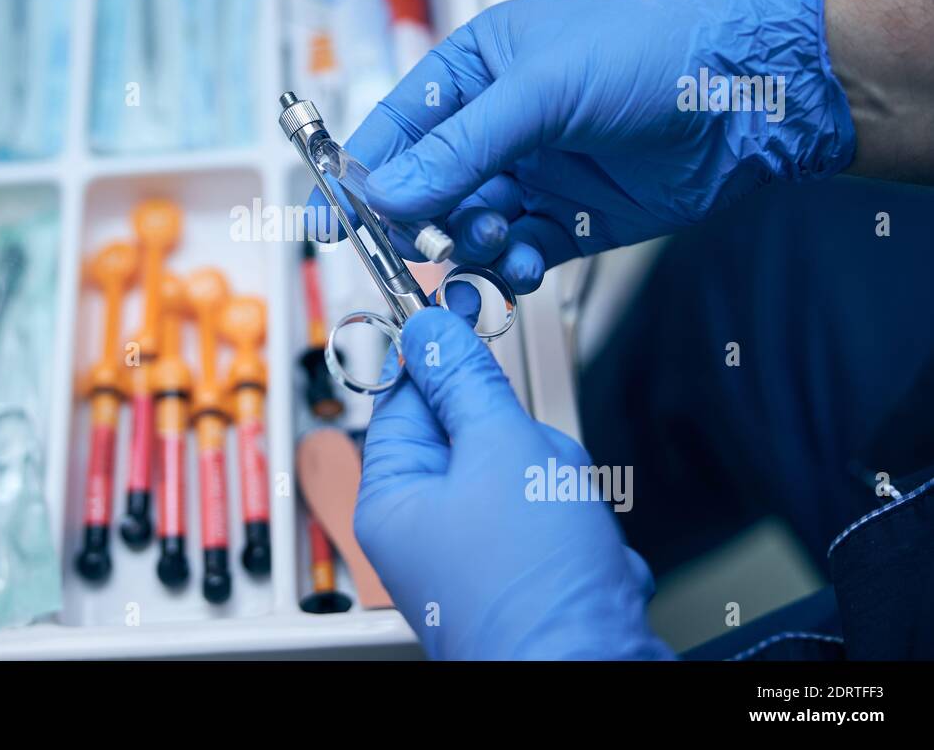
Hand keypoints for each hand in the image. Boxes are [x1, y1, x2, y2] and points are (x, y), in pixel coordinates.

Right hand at [310, 0, 854, 291]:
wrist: (751, 99)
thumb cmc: (652, 55)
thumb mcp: (541, 91)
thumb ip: (458, 148)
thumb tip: (384, 195)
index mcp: (475, 69)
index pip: (396, 129)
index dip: (360, 174)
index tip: (328, 220)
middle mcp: (495, 125)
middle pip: (424, 188)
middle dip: (420, 219)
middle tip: (425, 239)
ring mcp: (530, 176)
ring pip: (464, 229)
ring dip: (467, 245)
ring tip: (492, 241)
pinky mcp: (566, 222)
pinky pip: (512, 256)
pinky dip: (508, 268)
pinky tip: (522, 263)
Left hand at [355, 306, 672, 659]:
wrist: (592, 676)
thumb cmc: (533, 591)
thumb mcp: (501, 453)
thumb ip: (469, 384)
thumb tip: (434, 328)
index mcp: (396, 496)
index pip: (408, 395)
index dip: (444, 356)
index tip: (467, 314)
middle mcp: (429, 528)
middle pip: (477, 432)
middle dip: (525, 443)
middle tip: (536, 470)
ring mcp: (480, 554)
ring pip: (528, 473)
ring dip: (562, 488)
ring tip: (567, 526)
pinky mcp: (528, 575)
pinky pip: (557, 518)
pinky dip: (581, 531)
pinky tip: (586, 560)